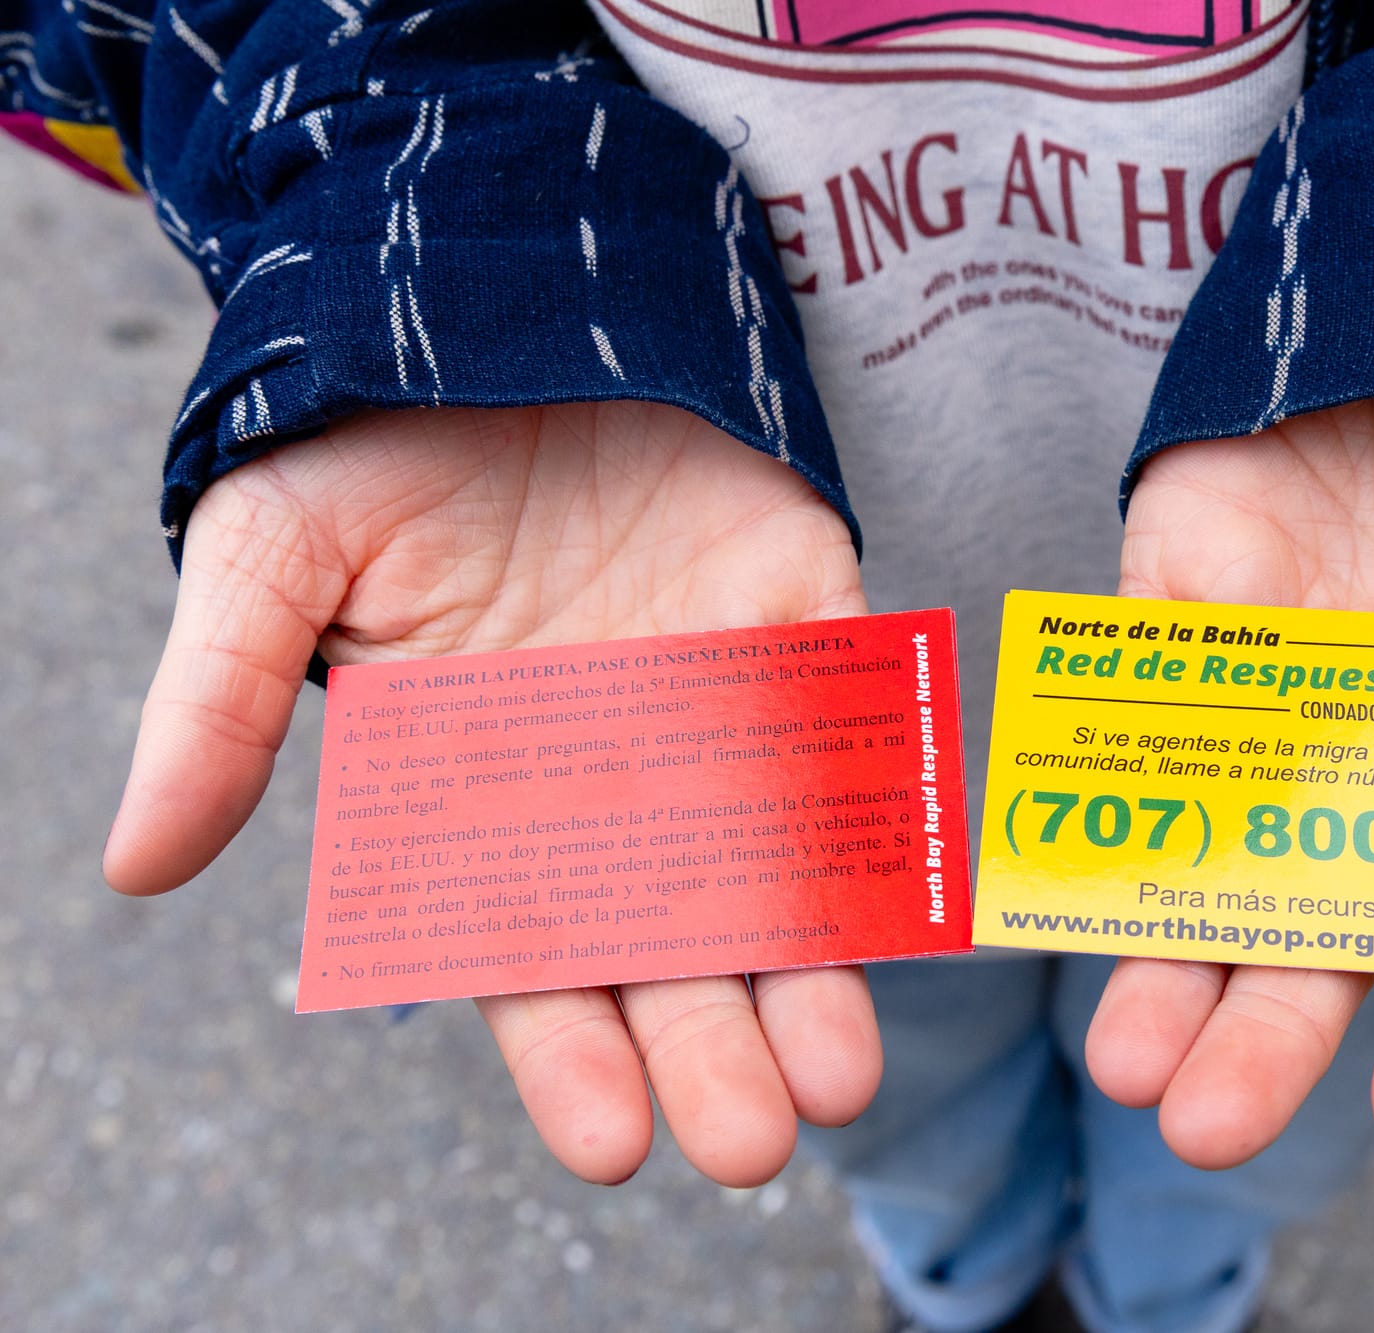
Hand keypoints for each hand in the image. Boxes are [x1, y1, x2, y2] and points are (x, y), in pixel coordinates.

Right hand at [104, 402, 875, 1186]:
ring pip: (778, 866)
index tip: (610, 1141)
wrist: (490, 300)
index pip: (536, 962)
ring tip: (842, 1071)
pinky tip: (910, 882)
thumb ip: (222, 705)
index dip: (571, 1056)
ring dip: (815, 964)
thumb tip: (134, 864)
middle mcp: (620, 783)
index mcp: (493, 801)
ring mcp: (719, 707)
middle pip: (675, 947)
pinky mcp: (802, 616)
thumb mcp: (273, 559)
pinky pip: (853, 716)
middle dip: (713, 1046)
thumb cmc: (370, 441)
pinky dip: (883, 790)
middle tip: (753, 1138)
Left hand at [1089, 396, 1373, 1168]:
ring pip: (1203, 860)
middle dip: (1262, 1038)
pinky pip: (1127, 702)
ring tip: (1121, 1058)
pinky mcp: (1182, 609)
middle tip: (1200, 1125)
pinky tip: (1057, 848)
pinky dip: (1091, 768)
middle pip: (1316, 939)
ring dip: (1155, 958)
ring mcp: (1270, 702)